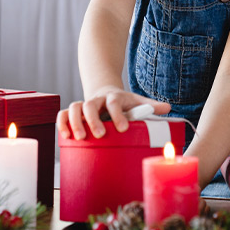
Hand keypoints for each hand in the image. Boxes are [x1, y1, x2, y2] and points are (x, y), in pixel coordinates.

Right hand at [56, 86, 170, 139]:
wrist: (105, 91)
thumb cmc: (124, 102)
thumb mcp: (137, 101)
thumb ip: (151, 106)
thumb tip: (168, 108)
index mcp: (114, 97)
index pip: (114, 102)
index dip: (118, 114)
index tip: (123, 129)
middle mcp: (97, 99)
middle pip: (90, 104)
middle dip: (94, 120)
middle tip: (100, 134)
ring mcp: (84, 105)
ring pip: (74, 107)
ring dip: (75, 122)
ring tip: (81, 138)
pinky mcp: (74, 112)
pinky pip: (62, 114)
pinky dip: (62, 123)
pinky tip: (65, 136)